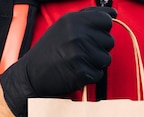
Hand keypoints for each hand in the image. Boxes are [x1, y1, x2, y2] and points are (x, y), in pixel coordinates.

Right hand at [0, 7, 116, 116]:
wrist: (32, 74)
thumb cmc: (48, 50)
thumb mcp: (64, 25)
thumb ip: (88, 17)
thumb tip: (112, 13)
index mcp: (74, 21)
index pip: (106, 21)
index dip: (102, 29)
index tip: (94, 34)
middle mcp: (78, 36)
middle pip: (109, 41)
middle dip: (99, 47)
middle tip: (82, 51)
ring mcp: (80, 55)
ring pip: (106, 58)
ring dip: (96, 62)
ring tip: (79, 61)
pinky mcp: (82, 72)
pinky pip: (99, 74)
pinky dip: (91, 75)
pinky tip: (78, 71)